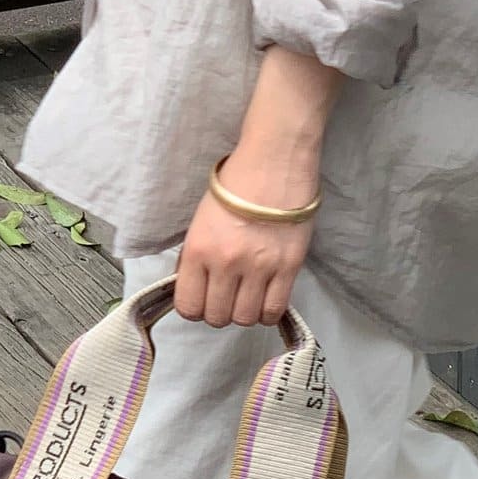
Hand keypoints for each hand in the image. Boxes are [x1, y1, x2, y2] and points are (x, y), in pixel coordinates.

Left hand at [175, 46, 339, 327]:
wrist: (275, 160)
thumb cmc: (234, 183)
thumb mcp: (201, 219)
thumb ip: (197, 255)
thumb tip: (196, 285)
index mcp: (198, 249)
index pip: (189, 307)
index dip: (195, 308)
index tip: (203, 298)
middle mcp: (226, 264)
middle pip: (217, 317)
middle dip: (220, 311)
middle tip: (227, 295)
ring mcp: (259, 268)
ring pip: (245, 318)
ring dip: (244, 312)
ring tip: (248, 295)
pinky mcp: (289, 267)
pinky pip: (274, 310)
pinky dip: (267, 311)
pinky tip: (265, 298)